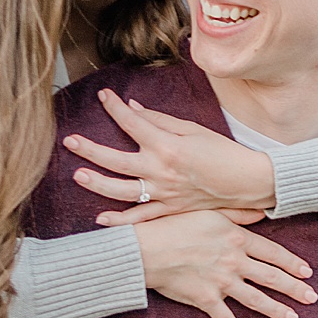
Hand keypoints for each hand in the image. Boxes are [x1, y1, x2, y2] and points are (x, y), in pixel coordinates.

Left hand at [63, 89, 277, 222]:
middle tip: (69, 141)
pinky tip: (101, 220)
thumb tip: (132, 108)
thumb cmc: (223, 152)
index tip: (103, 96)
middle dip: (90, 149)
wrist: (248, 182)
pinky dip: (120, 221)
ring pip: (121, 191)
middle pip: (116, 160)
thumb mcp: (193, 129)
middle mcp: (161, 171)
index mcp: (167, 145)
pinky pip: (140, 218)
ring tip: (78, 175)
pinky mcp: (169, 210)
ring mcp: (163, 193)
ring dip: (97, 184)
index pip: (132, 123)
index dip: (114, 107)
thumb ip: (159, 120)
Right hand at [133, 210, 316, 317]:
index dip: (292, 264)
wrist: (147, 249)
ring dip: (277, 310)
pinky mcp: (206, 300)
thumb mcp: (209, 212)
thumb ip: (238, 214)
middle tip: (312, 297)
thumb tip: (262, 211)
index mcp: (237, 239)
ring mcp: (222, 282)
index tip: (307, 272)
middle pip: (272, 278)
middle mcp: (235, 262)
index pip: (274, 253)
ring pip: (257, 300)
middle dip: (295, 289)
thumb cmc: (174, 226)